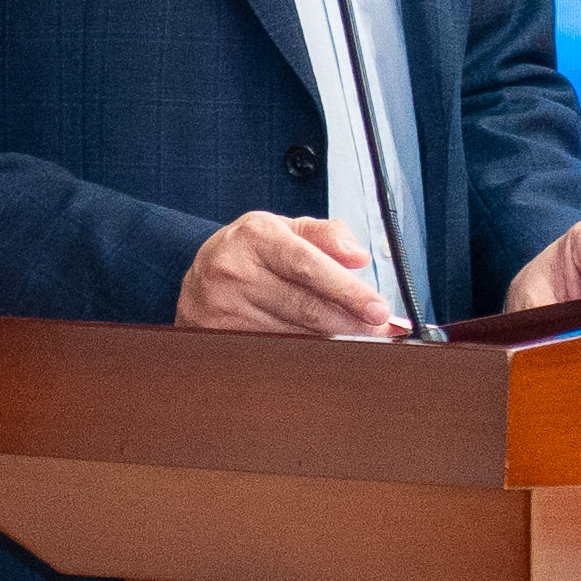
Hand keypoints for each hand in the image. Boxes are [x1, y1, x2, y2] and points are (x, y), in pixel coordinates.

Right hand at [178, 211, 398, 338]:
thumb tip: (359, 257)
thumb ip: (326, 235)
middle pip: (305, 306)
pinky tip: (321, 346)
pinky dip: (305, 351)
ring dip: (331, 339)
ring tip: (355, 336)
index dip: (348, 291)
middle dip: (351, 322)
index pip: (309, 265)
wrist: (197, 277)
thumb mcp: (284, 229)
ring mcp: (223, 307)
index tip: (379, 310)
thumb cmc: (250, 252)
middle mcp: (235, 270)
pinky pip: (274, 350)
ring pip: (294, 334)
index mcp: (256, 235)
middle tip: (383, 331)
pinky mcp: (218, 336)